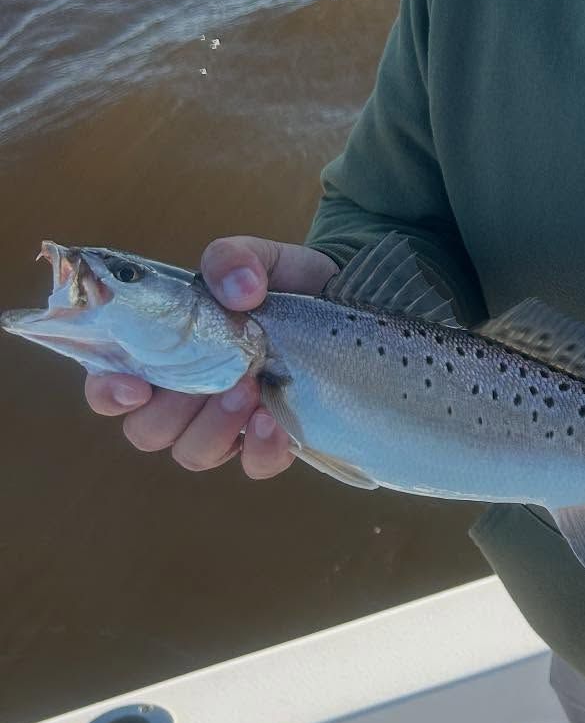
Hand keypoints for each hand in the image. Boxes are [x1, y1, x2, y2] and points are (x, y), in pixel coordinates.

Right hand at [83, 236, 336, 480]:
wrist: (337, 297)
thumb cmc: (278, 282)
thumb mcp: (257, 257)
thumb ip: (233, 259)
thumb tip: (239, 288)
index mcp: (160, 353)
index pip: (108, 388)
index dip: (109, 394)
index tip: (136, 386)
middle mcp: (182, 395)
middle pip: (147, 431)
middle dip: (174, 412)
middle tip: (217, 379)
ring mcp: (224, 423)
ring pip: (193, 453)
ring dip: (216, 428)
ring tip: (251, 390)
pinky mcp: (269, 440)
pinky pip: (254, 465)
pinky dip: (261, 450)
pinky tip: (276, 422)